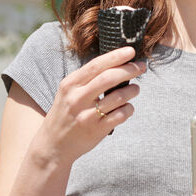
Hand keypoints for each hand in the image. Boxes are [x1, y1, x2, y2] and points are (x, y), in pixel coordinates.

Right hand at [40, 46, 145, 163]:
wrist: (53, 145)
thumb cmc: (66, 113)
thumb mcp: (68, 92)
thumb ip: (87, 78)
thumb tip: (116, 63)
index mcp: (70, 84)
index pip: (96, 65)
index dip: (116, 56)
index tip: (131, 51)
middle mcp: (77, 99)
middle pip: (109, 78)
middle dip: (129, 70)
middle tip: (141, 67)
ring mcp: (87, 115)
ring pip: (118, 97)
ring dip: (132, 90)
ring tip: (135, 89)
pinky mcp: (96, 130)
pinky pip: (120, 115)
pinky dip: (128, 109)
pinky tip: (127, 108)